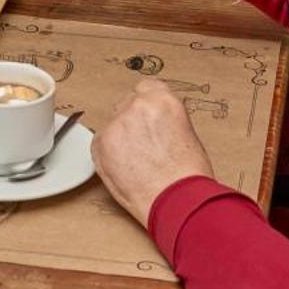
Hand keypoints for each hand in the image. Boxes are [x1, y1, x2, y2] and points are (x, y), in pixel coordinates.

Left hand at [93, 80, 215, 235]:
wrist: (178, 200)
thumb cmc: (188, 176)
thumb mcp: (186, 132)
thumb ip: (164, 119)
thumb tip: (152, 122)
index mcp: (163, 100)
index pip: (146, 88)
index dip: (146, 106)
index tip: (146, 118)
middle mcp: (138, 105)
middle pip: (127, 105)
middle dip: (132, 123)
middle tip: (143, 147)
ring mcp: (117, 122)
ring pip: (113, 125)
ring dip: (120, 139)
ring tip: (138, 163)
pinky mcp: (101, 142)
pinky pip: (100, 143)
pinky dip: (109, 154)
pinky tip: (126, 169)